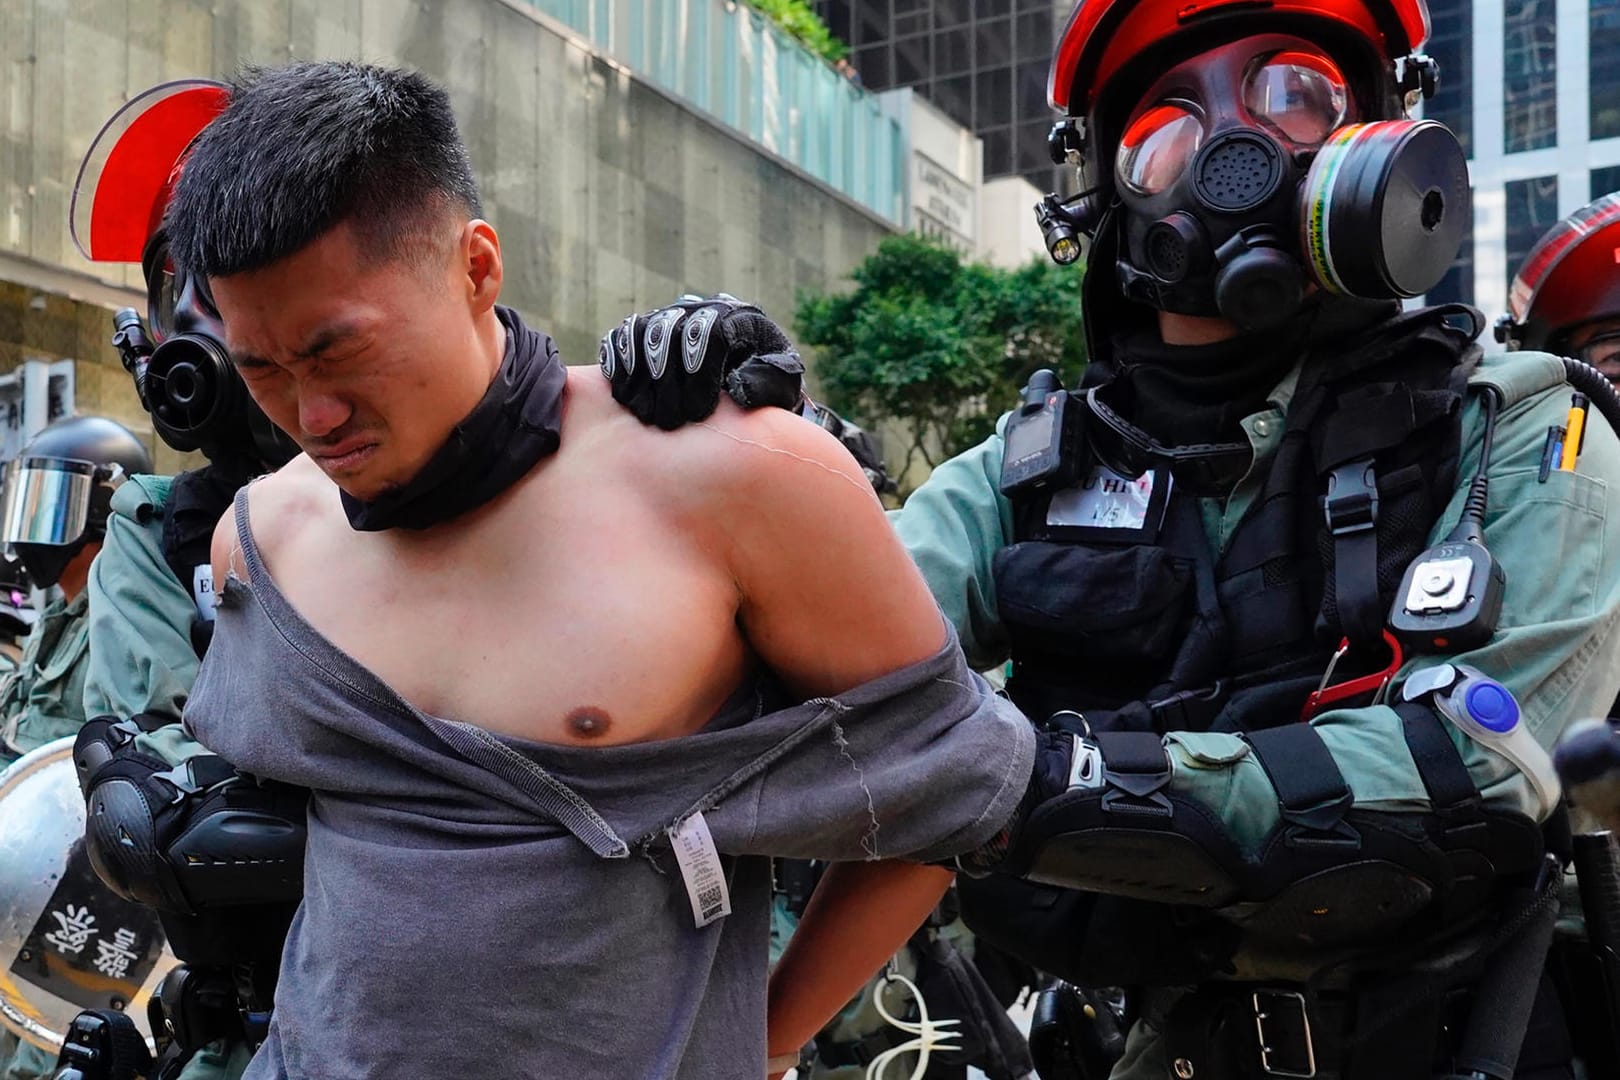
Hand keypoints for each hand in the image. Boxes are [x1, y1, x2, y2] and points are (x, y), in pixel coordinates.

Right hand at [599, 294, 804, 428]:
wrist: (746, 381)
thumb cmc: (765, 387)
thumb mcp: (780, 387)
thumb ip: (767, 383)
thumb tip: (738, 388)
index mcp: (739, 318)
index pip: (711, 332)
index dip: (700, 374)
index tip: (700, 413)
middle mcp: (702, 309)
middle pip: (671, 331)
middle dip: (668, 381)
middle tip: (671, 422)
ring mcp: (671, 316)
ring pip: (644, 331)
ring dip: (642, 375)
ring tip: (647, 415)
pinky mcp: (645, 329)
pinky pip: (623, 336)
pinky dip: (619, 362)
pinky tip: (624, 395)